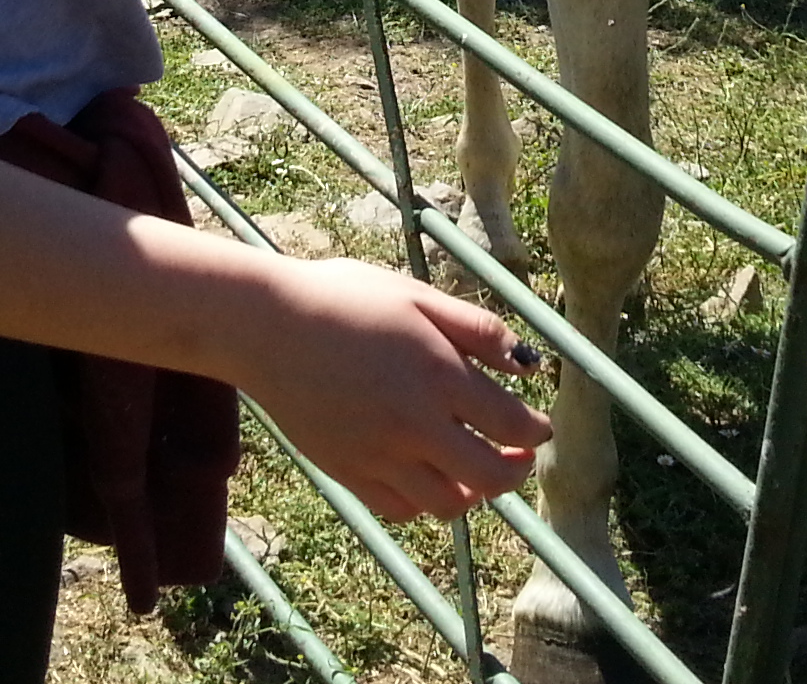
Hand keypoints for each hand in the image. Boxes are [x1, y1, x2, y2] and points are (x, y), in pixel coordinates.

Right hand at [229, 257, 550, 520]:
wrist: (268, 325)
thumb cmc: (344, 298)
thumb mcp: (417, 297)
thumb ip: (477, 331)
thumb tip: (528, 364)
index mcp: (439, 376)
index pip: (511, 425)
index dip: (535, 431)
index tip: (538, 426)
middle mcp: (414, 426)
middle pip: (489, 477)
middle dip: (515, 470)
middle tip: (517, 455)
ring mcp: (379, 456)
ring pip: (447, 504)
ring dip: (472, 492)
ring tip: (474, 470)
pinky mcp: (348, 472)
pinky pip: (400, 509)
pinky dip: (424, 502)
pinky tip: (427, 475)